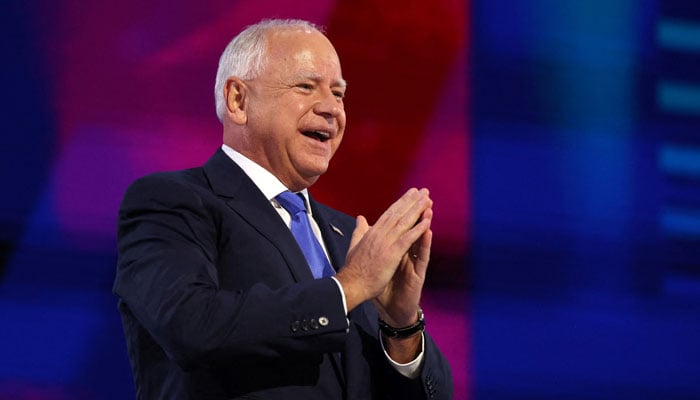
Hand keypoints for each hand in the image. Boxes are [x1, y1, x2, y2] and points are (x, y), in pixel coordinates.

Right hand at [336, 188, 432, 311]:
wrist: (351, 285)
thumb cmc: (353, 269)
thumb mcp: (354, 245)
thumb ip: (359, 231)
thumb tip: (360, 218)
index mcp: (372, 232)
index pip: (389, 214)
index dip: (401, 203)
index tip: (411, 194)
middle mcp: (379, 234)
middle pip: (398, 213)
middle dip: (412, 201)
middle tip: (424, 191)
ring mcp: (385, 243)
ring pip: (404, 222)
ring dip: (417, 210)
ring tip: (428, 200)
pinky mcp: (391, 254)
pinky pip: (407, 239)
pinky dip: (417, 229)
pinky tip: (427, 221)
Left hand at [373, 206, 431, 326]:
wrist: (391, 310)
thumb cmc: (384, 287)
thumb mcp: (375, 263)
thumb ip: (370, 243)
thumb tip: (363, 226)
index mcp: (397, 249)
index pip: (401, 226)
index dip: (404, 210)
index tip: (408, 194)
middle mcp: (408, 253)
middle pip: (413, 228)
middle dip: (417, 211)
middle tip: (424, 194)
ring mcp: (414, 263)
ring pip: (420, 239)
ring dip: (424, 222)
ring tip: (428, 206)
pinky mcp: (418, 274)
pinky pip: (422, 257)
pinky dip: (424, 243)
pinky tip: (427, 230)